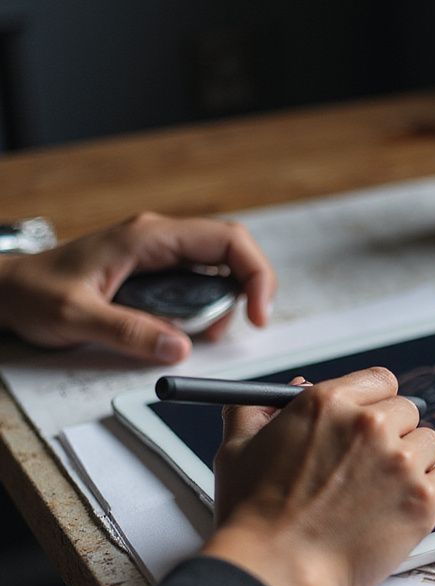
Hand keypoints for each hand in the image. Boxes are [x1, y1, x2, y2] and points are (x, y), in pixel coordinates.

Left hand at [0, 212, 274, 362]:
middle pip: (233, 252)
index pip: (228, 240)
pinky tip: (187, 330)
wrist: (7, 289)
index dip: (256, 275)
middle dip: (249, 291)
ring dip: (225, 304)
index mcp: (147, 237)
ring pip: (220, 270)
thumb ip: (128, 332)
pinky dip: (206, 309)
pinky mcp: (156, 272)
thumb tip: (180, 348)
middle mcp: (159, 239)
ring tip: (202, 334)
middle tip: (240, 327)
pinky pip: (199, 284)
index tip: (258, 314)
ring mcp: (159, 254)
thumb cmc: (33, 292)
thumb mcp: (75, 317)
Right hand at [201, 367, 434, 585]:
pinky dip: (433, 493)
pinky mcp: (423, 500)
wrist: (276, 570)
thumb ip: (261, 408)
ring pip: (430, 445)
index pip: (381, 382)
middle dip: (394, 436)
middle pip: (409, 412)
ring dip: (413, 464)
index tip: (372, 423)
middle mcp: (370, 425)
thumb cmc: (253, 516)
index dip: (376, 404)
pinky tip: (403, 509)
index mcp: (329, 402)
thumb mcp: (237, 447)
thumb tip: (295, 387)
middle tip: (371, 468)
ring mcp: (401, 462)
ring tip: (381, 494)